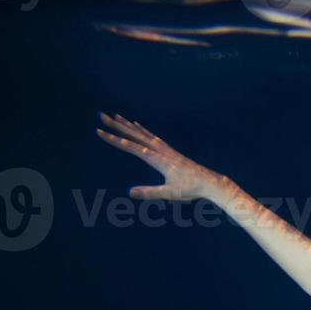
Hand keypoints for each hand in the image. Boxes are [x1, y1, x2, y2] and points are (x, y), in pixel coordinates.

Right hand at [95, 112, 224, 201]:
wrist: (210, 183)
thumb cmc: (191, 189)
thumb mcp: (169, 193)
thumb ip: (150, 192)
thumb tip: (130, 192)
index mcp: (157, 159)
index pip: (130, 146)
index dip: (114, 139)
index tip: (99, 131)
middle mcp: (160, 150)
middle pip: (134, 135)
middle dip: (116, 126)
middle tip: (101, 115)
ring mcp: (166, 150)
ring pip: (143, 134)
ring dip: (128, 125)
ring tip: (116, 116)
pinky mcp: (171, 152)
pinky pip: (152, 137)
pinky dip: (143, 130)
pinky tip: (139, 126)